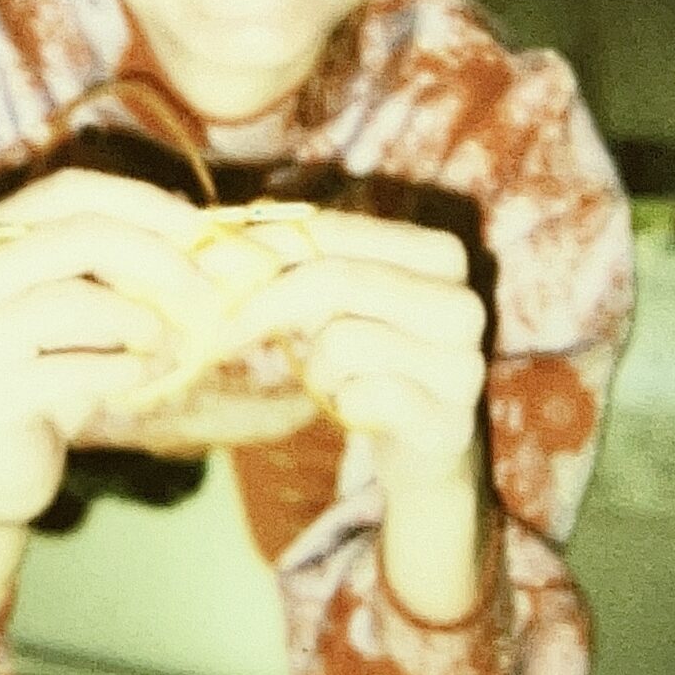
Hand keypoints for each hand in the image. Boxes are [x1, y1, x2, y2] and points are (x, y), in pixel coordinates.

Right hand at [0, 166, 225, 524]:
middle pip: (75, 234)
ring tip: (171, 346)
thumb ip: (142, 264)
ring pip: (72, 301)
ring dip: (142, 322)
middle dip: (154, 256)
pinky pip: (74, 369)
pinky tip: (145, 377)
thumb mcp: (100, 302)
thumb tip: (217, 232)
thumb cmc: (61, 364)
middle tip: (204, 290)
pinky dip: (127, 371)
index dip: (140, 201)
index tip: (200, 225)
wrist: (10, 459)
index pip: (68, 190)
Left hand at [224, 208, 488, 495]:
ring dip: (316, 369)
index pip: (335, 230)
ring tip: (332, 381)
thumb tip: (218, 236)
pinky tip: (356, 408)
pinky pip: (361, 398)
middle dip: (266, 305)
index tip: (212, 267)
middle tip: (221, 330)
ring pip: (342, 343)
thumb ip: (301, 261)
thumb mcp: (343, 299)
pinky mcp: (447, 422)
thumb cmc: (374, 355)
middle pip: (336, 281)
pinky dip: (342, 405)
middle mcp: (462, 302)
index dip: (265, 247)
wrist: (426, 444)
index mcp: (439, 253)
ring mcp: (462, 365)